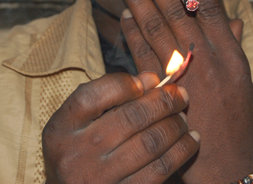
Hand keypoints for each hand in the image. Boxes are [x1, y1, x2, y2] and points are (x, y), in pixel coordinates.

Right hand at [42, 71, 199, 183]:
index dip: (127, 83)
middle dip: (164, 101)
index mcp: (61, 128)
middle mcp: (77, 154)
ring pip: (150, 143)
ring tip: (183, 117)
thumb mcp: (79, 123)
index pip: (94, 95)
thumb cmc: (79, 151)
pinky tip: (190, 140)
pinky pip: (160, 170)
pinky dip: (181, 152)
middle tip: (180, 95)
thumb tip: (152, 79)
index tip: (151, 79)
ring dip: (175, 125)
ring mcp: (98, 178)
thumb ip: (108, 97)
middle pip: (130, 117)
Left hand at [115, 0, 252, 182]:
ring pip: (155, 30)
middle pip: (176, 12)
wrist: (224, 162)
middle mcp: (205, 61)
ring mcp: (181, 76)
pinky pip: (142, 57)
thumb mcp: (243, 79)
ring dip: (138, 0)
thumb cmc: (236, 118)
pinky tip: (123, 16)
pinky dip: (131, 34)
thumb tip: (232, 19)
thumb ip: (233, 45)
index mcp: (229, 54)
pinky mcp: (160, 92)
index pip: (209, 9)